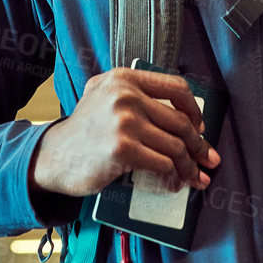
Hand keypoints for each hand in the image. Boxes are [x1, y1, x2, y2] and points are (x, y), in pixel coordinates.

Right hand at [31, 68, 219, 198]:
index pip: (176, 87)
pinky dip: (173, 177)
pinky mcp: (123, 149)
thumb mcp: (103, 97)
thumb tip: (184, 115)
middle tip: (208, 159)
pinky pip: (162, 164)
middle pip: (180, 122)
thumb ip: (134, 94)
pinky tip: (174, 183)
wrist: (54, 157)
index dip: (194, 110)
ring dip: (191, 166)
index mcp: (124, 78)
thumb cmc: (84, 132)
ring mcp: (124, 121)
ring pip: (175, 146)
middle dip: (200, 145)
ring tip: (196, 178)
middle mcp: (125, 95)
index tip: (199, 127)